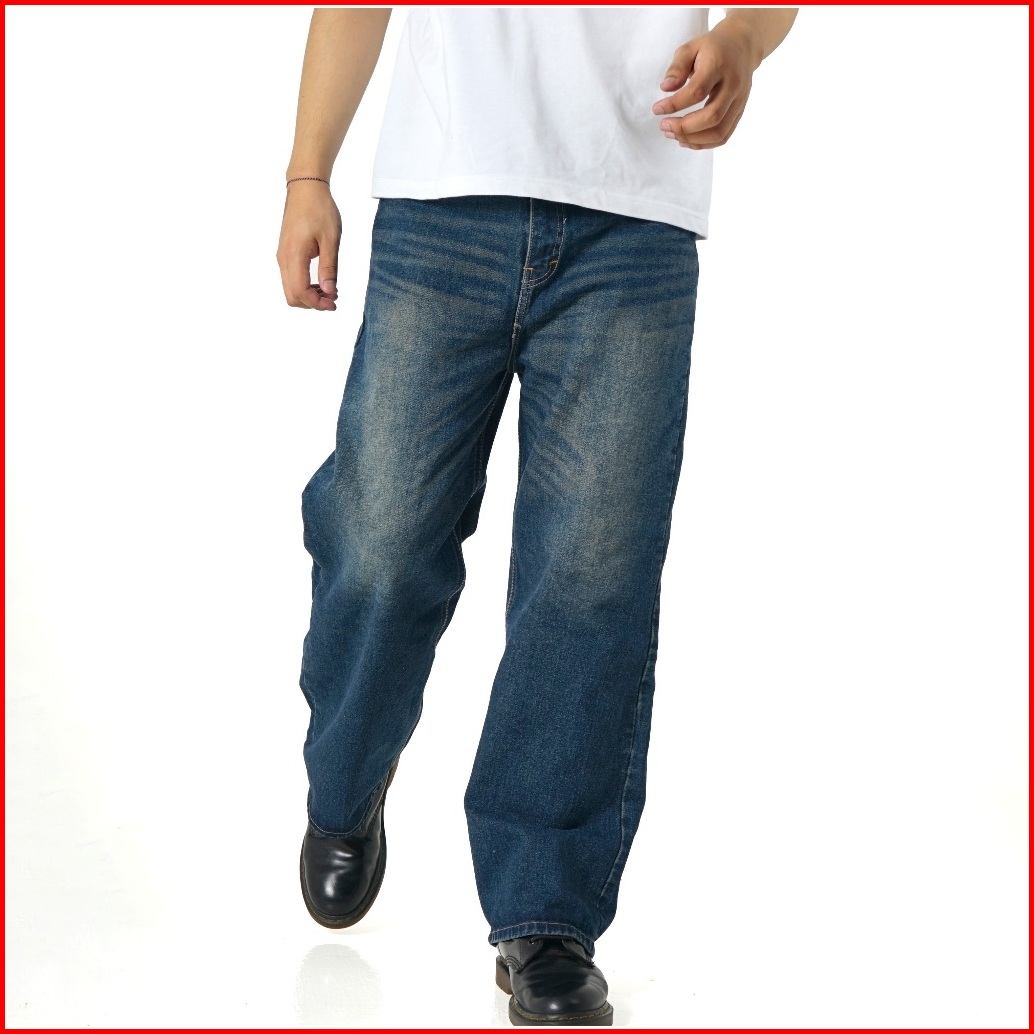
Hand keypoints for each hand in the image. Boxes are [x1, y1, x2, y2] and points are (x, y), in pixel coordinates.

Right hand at [276, 181, 341, 310]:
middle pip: (292, 296)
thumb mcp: (331, 239)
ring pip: (290, 289)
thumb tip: (329, 292)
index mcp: (294, 255)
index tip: (334, 303)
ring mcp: (282, 256)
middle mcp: (283, 258)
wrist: (305, 189)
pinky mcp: (284, 254)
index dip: (317, 303)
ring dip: (309, 295)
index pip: (300, 292)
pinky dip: (305, 286)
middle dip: (313, 303)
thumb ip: (329, 267)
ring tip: (330, 289)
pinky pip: (291, 279)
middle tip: (333, 298)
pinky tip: (321, 281)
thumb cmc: (319, 209)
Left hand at [651, 18, 761, 149]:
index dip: (675, 104)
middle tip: (663, 126)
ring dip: (692, 139)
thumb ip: (677, 67)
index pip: (697, 92)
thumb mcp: (691, 47)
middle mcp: (733, 85)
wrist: (742, 46)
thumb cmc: (712, 48)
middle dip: (684, 127)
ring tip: (672, 134)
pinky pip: (724, 136)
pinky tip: (687, 140)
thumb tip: (665, 88)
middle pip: (711, 117)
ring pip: (719, 131)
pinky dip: (704, 144)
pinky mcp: (739, 112)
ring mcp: (739, 101)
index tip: (657, 109)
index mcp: (719, 66)